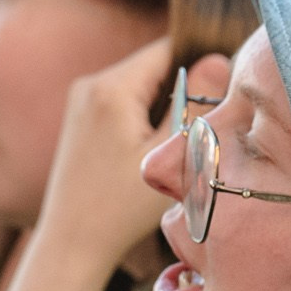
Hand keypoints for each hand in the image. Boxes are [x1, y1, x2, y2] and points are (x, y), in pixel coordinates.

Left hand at [35, 40, 210, 279]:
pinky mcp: (79, 118)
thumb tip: (217, 59)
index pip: (169, 49)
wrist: (73, 241)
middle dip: (181, 89)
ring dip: (162, 105)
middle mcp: (90, 84)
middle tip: (196, 129)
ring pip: (140, 85)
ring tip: (170, 144)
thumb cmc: (122, 206)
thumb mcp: (169, 153)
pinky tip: (146, 151)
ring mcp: (80, 100)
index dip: (200, 66)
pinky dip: (142, 117)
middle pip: (154, 66)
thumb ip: (196, 102)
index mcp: (112, 87)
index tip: (216, 99)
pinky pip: (123, 101)